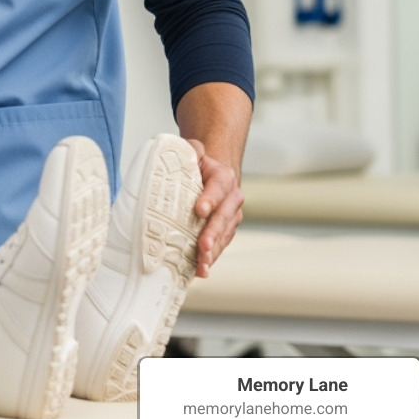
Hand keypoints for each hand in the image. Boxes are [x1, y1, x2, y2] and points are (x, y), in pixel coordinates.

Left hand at [187, 137, 242, 278]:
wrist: (214, 173)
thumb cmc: (199, 164)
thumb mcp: (194, 151)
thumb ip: (190, 148)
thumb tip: (187, 148)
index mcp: (223, 177)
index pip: (217, 188)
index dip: (209, 199)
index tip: (199, 210)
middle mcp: (231, 199)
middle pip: (222, 218)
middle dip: (212, 233)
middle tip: (202, 246)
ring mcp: (230, 217)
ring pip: (223, 236)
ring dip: (212, 252)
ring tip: (202, 265)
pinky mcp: (225, 231)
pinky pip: (219, 246)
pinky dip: (210, 258)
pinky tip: (200, 270)